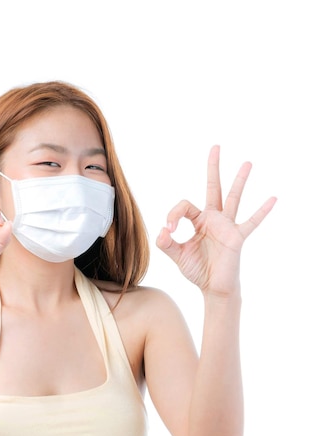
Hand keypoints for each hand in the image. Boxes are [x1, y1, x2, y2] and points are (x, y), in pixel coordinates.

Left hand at [156, 145, 276, 295]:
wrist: (213, 288)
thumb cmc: (198, 270)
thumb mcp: (177, 256)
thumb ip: (166, 244)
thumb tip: (162, 230)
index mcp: (198, 221)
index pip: (185, 206)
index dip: (173, 215)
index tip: (169, 230)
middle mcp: (214, 219)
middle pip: (214, 188)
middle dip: (213, 168)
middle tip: (215, 147)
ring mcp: (227, 226)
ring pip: (233, 198)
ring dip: (239, 181)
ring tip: (247, 163)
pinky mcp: (237, 237)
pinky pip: (251, 222)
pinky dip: (261, 211)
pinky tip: (273, 198)